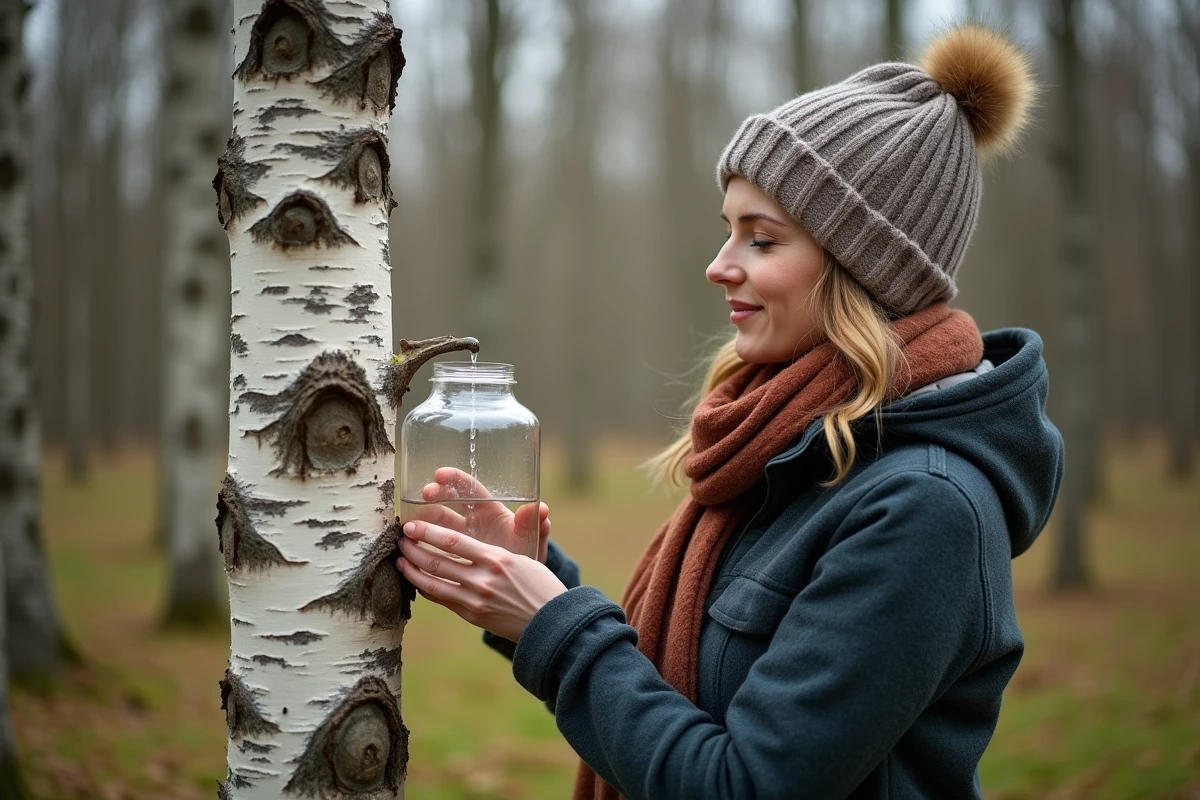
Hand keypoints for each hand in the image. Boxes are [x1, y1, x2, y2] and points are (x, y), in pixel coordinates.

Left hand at [396, 519, 566, 641]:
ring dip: (411, 570)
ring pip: (432, 583)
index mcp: (497, 559)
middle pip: (436, 561)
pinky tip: (416, 579)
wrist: (551, 623)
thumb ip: (495, 549)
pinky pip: (441, 599)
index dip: (428, 532)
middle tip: (400, 539)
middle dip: (413, 549)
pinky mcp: (471, 616)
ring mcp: (475, 600)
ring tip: (400, 559)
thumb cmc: (540, 587)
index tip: (412, 525)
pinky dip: (424, 588)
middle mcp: (483, 579)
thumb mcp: (524, 559)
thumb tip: (481, 536)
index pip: (453, 541)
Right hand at [411, 467, 551, 561]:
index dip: (454, 479)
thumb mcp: (532, 540)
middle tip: (422, 496)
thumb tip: (541, 508)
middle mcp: (471, 520)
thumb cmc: (526, 555)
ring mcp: (459, 538)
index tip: (439, 474)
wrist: (520, 586)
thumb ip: (534, 525)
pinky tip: (410, 549)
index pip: (469, 488)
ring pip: (435, 524)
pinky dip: (421, 546)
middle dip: (432, 496)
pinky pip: (433, 547)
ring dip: (421, 521)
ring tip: (409, 526)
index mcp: (490, 510)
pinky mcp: (452, 556)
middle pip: (447, 502)